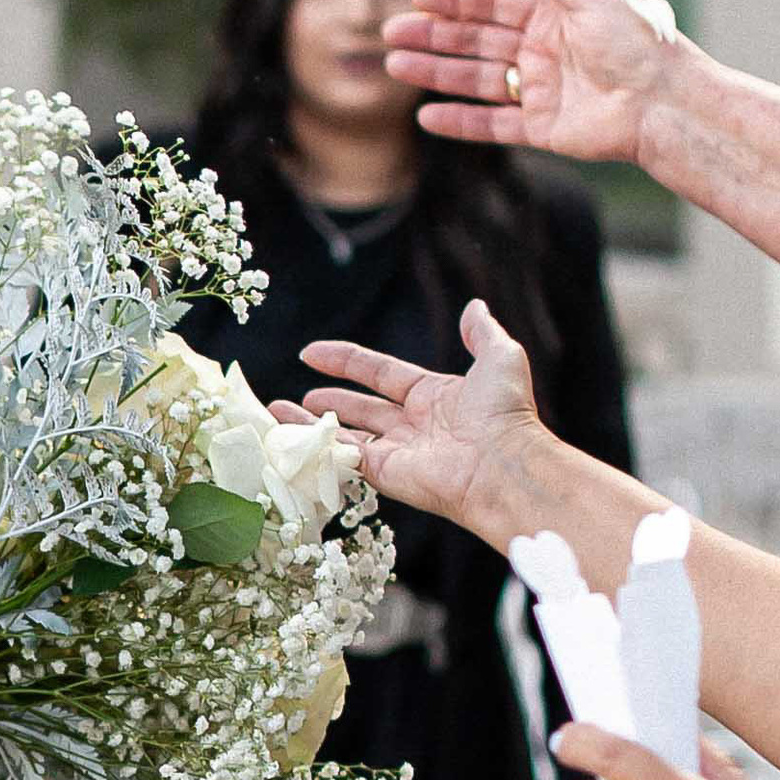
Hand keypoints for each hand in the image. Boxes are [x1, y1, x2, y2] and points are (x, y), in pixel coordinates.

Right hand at [291, 297, 547, 535]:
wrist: (501, 464)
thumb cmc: (504, 412)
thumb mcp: (499, 357)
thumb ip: (482, 332)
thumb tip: (474, 306)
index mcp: (435, 396)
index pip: (380, 373)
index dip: (346, 361)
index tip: (311, 353)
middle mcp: (413, 425)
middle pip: (360, 408)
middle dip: (328, 400)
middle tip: (295, 396)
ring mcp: (396, 452)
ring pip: (343, 434)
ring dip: (309, 424)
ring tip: (275, 414)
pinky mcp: (383, 474)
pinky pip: (341, 457)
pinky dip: (312, 447)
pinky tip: (285, 438)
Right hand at [384, 0, 681, 161]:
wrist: (664, 103)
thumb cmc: (638, 44)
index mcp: (553, 13)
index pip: (492, 2)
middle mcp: (542, 49)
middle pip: (476, 40)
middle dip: (433, 36)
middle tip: (392, 33)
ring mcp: (539, 89)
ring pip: (476, 79)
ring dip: (436, 73)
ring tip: (396, 66)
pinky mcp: (541, 127)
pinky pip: (491, 123)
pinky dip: (459, 121)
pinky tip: (426, 117)